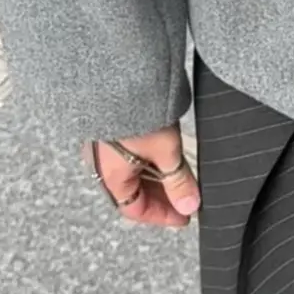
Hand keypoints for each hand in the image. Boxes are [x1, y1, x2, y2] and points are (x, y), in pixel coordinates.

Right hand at [80, 126, 201, 228]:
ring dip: (157, 180)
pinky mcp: (111, 130)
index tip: (184, 216)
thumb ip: (178, 182)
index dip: (162, 216)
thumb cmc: (137, 115)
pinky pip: (130, 156)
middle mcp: (104, 166)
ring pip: (133, 174)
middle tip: (186, 198)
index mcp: (112, 178)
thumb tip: (189, 206)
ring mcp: (106, 148)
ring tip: (181, 177)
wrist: (120, 77)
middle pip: (133, 193)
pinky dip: (149, 162)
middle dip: (161, 199)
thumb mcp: (166, 152)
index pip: (135, 210)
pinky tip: (165, 156)